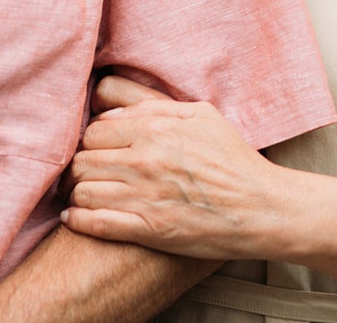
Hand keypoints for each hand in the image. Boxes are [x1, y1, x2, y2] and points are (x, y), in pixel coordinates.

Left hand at [63, 76, 283, 259]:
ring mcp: (145, 196)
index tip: (91, 148)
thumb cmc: (233, 158)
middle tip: (80, 172)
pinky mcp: (150, 230)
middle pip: (83, 159)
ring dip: (76, 192)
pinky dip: (78, 220)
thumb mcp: (200, 114)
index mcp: (155, 128)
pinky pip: (97, 223)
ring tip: (77, 194)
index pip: (94, 130)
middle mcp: (145, 159)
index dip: (87, 140)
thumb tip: (113, 110)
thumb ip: (153, 107)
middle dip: (77, 166)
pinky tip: (74, 218)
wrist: (261, 207)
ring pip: (84, 189)